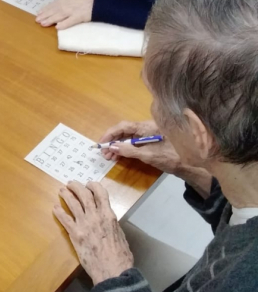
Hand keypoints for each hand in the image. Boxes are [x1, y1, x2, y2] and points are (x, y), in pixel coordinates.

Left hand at [35, 0, 93, 28]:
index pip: (56, 3)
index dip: (47, 8)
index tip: (40, 12)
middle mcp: (70, 3)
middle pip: (55, 10)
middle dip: (45, 15)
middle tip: (37, 20)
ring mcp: (74, 10)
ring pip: (59, 15)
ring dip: (50, 20)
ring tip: (42, 24)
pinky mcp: (81, 16)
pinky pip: (71, 21)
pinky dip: (64, 24)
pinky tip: (57, 27)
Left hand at [53, 182, 133, 285]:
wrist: (112, 271)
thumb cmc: (121, 256)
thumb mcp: (120, 235)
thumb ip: (111, 225)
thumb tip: (107, 221)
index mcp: (109, 215)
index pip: (100, 193)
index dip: (93, 186)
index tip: (89, 184)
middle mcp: (95, 216)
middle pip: (84, 194)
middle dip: (76, 187)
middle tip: (71, 184)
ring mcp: (84, 224)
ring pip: (73, 203)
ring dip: (66, 195)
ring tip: (61, 190)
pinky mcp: (75, 234)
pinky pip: (65, 219)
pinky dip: (59, 212)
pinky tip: (55, 208)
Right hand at [97, 119, 213, 196]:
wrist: (191, 165)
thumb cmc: (171, 158)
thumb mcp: (148, 156)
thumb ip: (129, 150)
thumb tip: (112, 147)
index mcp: (147, 126)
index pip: (123, 126)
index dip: (110, 134)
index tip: (101, 144)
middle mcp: (147, 127)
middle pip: (125, 131)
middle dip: (113, 142)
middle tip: (104, 154)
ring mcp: (150, 135)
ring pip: (129, 137)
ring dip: (118, 146)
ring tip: (110, 157)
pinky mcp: (152, 142)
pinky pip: (135, 142)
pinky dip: (126, 149)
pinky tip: (120, 156)